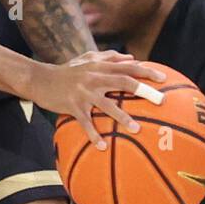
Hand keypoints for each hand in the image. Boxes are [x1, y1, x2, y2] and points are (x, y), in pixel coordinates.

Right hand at [31, 52, 165, 148]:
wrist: (40, 79)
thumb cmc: (66, 70)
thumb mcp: (86, 58)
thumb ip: (109, 56)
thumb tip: (132, 58)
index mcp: (100, 66)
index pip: (128, 67)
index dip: (146, 71)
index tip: (164, 78)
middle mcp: (94, 77)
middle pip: (123, 82)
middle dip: (144, 91)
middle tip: (161, 101)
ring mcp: (83, 92)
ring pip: (107, 105)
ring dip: (123, 117)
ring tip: (137, 130)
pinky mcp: (72, 106)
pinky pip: (85, 122)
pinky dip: (93, 135)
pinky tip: (102, 146)